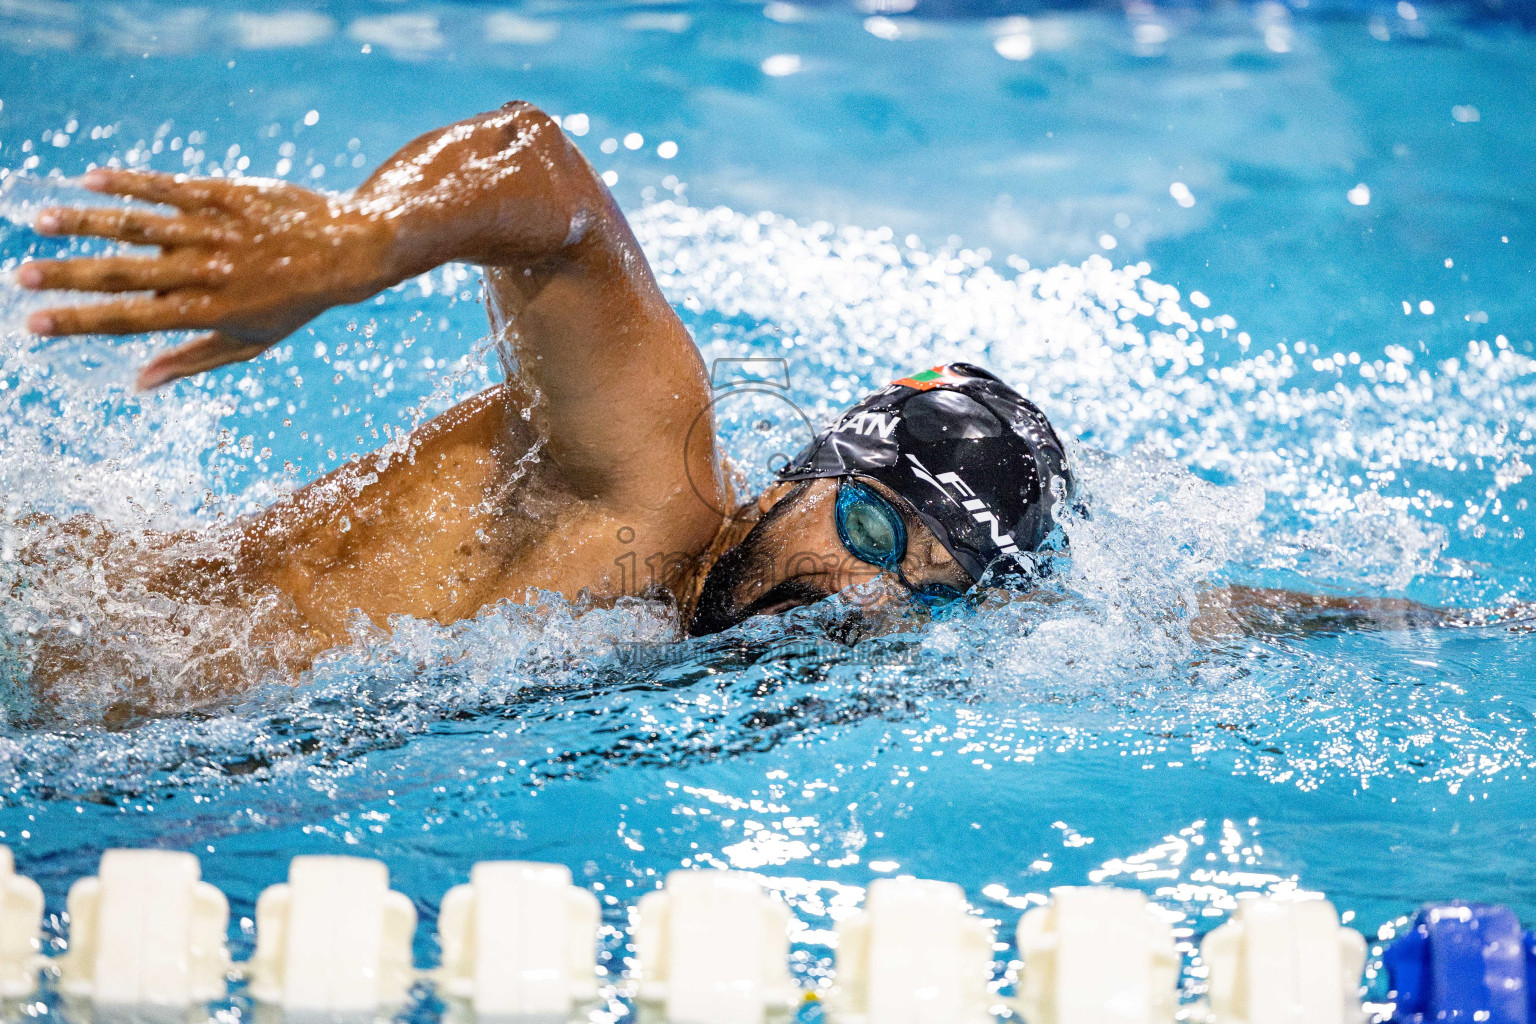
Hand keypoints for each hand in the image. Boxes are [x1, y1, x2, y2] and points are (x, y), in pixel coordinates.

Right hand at [16, 169, 396, 389]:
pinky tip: (91, 179)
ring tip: (42, 219)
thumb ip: (192, 360)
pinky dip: (131, 182)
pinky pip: (170, 187)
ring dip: (88, 222)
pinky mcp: (226, 194)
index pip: (133, 320)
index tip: (35, 323)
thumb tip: (138, 382)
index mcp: (210, 311)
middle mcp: (209, 271)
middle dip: (70, 276)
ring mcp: (216, 230)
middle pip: (127, 275)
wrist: (348, 250)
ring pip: (142, 225)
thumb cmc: (295, 302)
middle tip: (22, 277)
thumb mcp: (252, 343)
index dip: (81, 322)